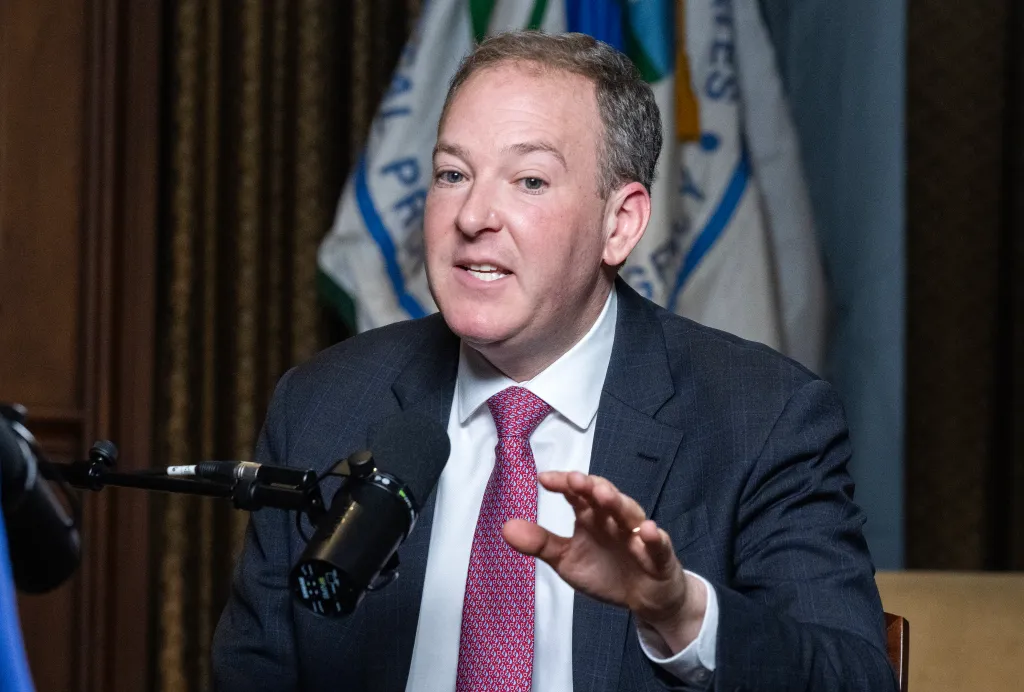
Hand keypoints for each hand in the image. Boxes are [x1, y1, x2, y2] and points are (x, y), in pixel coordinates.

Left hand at [503, 471, 706, 652]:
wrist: (643, 597)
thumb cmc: (604, 570)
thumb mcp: (567, 559)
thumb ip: (540, 544)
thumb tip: (505, 527)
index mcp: (592, 517)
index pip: (577, 493)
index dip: (564, 484)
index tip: (544, 479)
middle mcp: (614, 519)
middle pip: (604, 497)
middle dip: (592, 487)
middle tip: (577, 481)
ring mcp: (637, 535)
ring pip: (630, 514)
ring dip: (619, 503)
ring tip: (605, 496)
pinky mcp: (659, 556)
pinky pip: (658, 545)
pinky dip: (654, 538)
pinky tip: (647, 531)